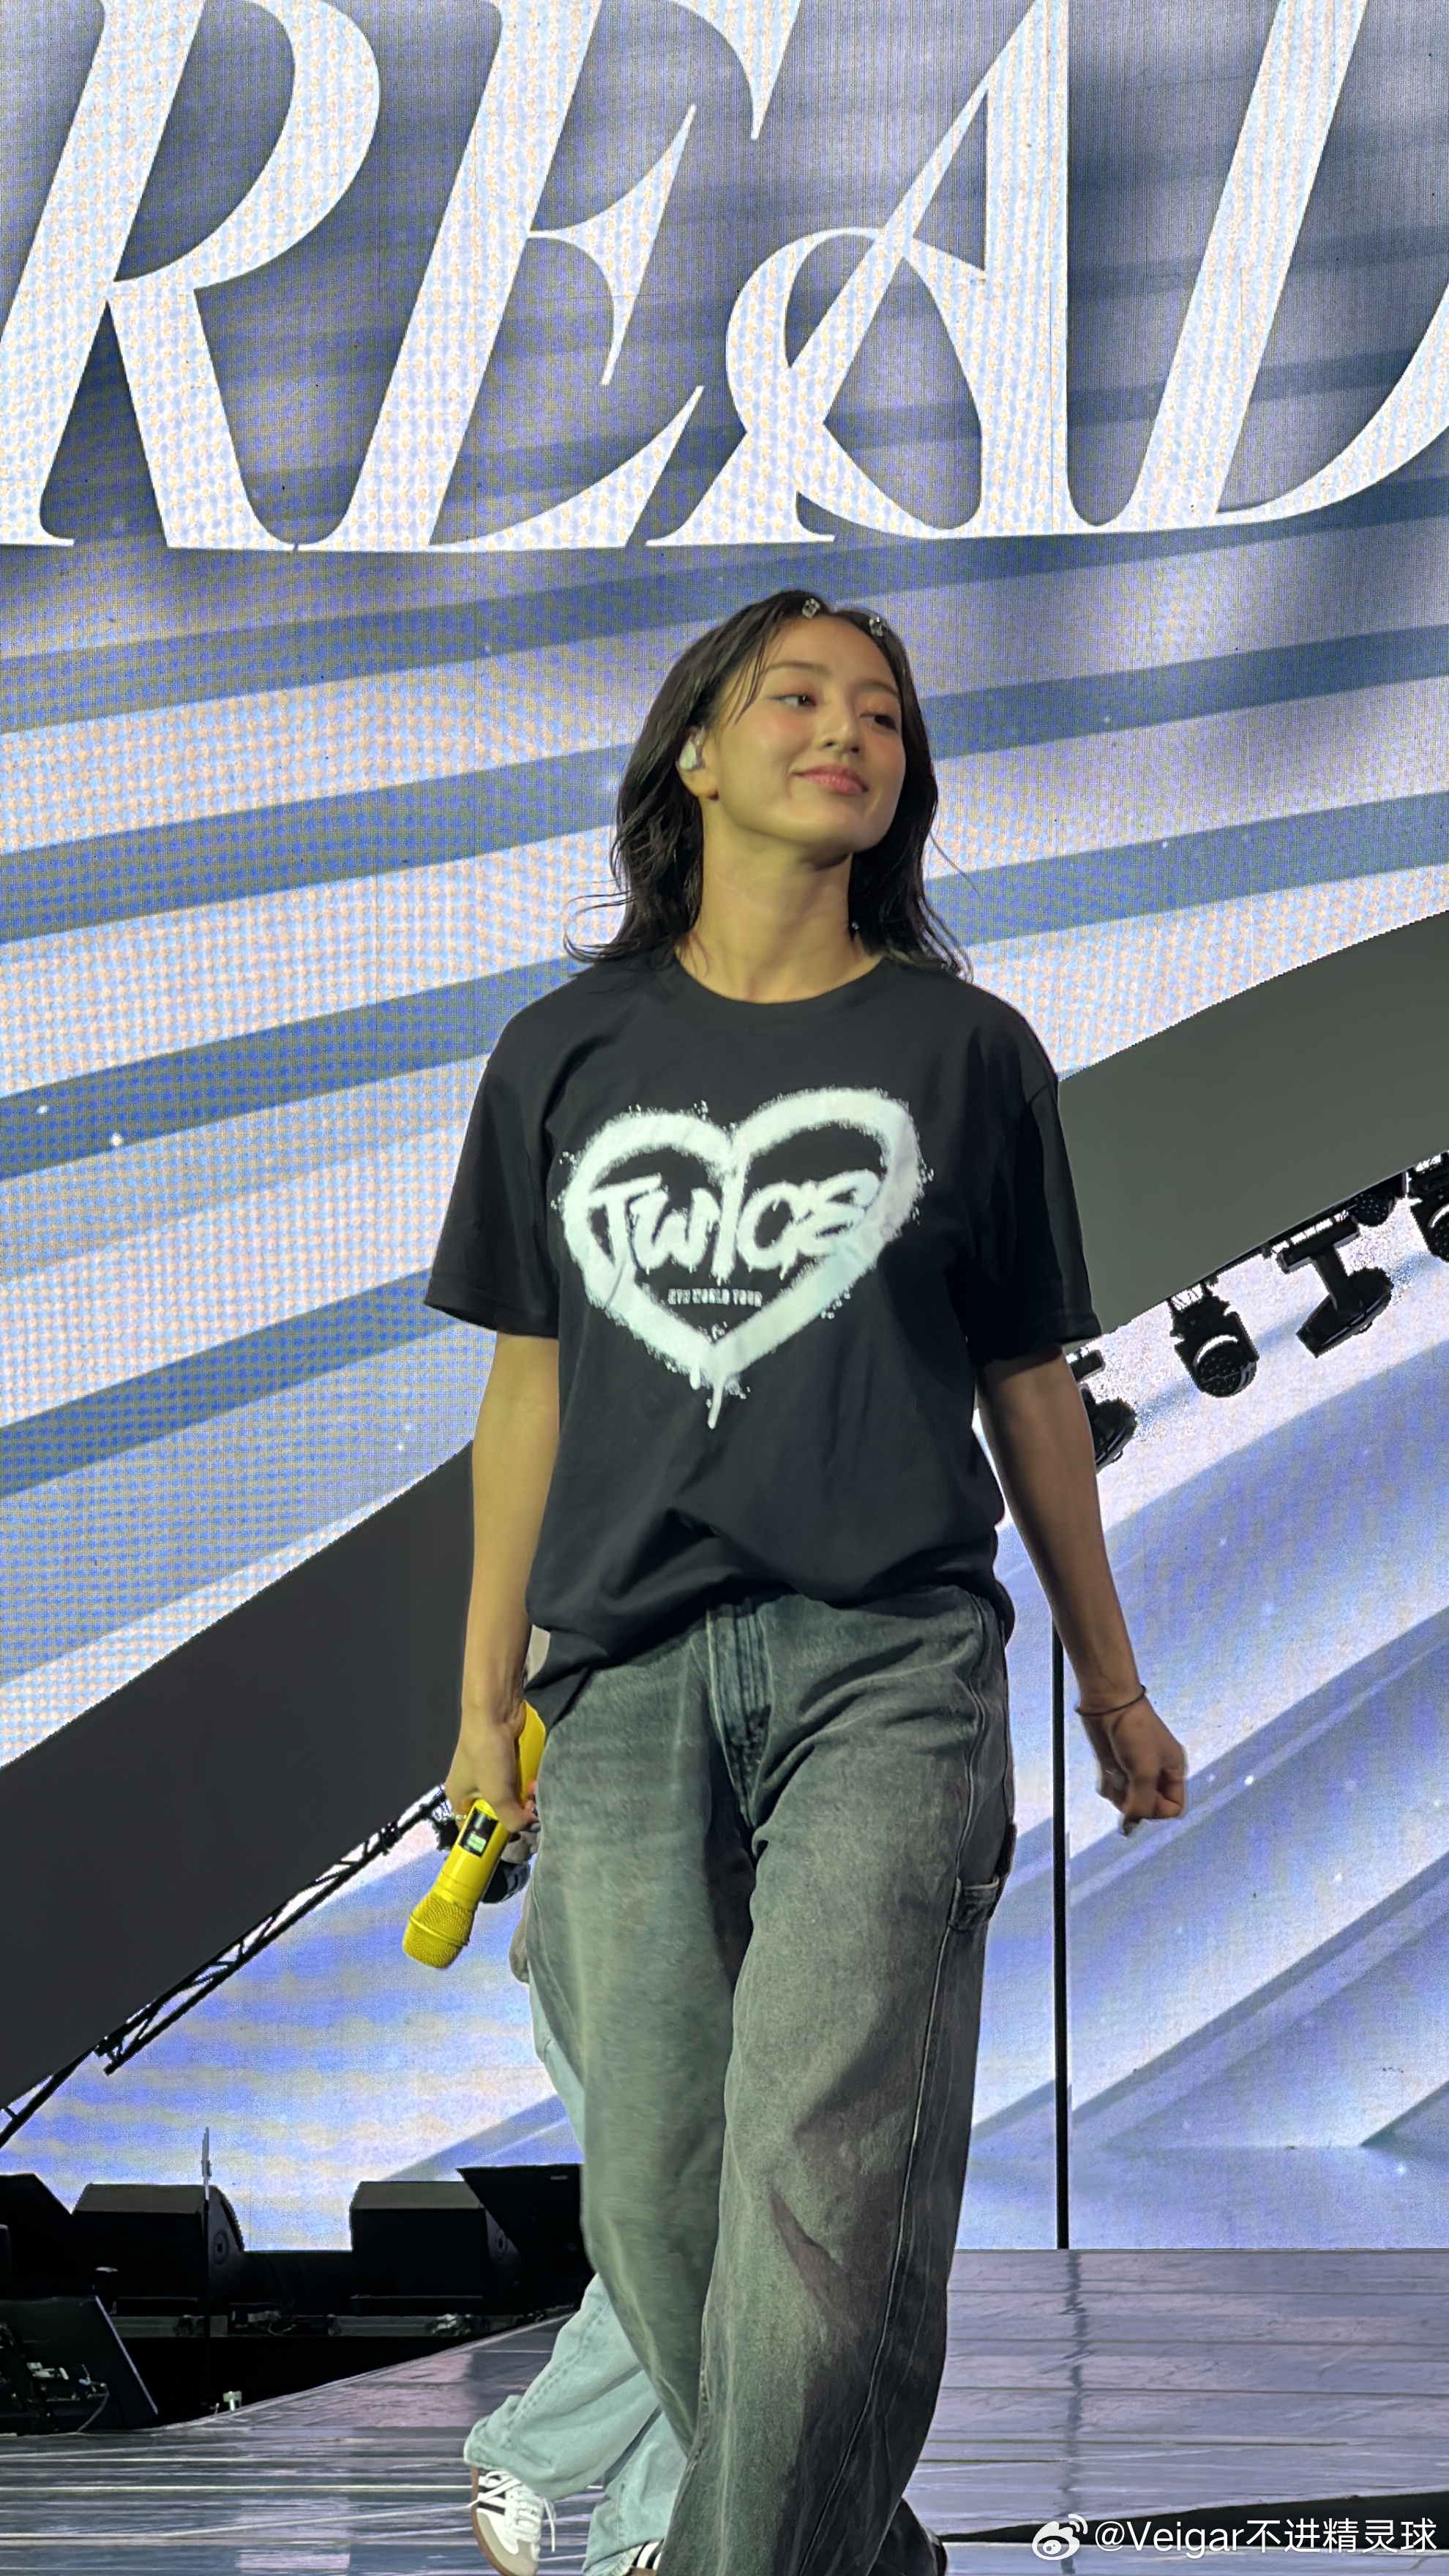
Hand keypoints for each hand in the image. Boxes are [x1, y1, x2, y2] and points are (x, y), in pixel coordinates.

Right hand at [445, 1698, 533, 1831]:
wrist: (496, 1709)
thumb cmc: (486, 1752)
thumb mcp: (496, 1793)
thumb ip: (511, 1818)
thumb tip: (528, 1825)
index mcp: (459, 1797)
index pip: (472, 1827)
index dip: (491, 1835)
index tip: (512, 1839)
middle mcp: (473, 1786)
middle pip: (498, 1812)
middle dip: (515, 1812)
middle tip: (528, 1809)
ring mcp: (491, 1772)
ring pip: (512, 1795)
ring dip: (525, 1795)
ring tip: (534, 1789)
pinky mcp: (506, 1759)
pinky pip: (519, 1778)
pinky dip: (528, 1779)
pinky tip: (536, 1778)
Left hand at [1077, 1696, 1186, 1834]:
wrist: (1109, 1704)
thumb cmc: (1134, 1732)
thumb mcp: (1144, 1772)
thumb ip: (1142, 1804)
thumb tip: (1129, 1829)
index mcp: (1173, 1771)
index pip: (1173, 1807)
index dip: (1158, 1810)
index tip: (1144, 1797)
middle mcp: (1156, 1774)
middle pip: (1148, 1807)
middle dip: (1134, 1799)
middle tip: (1126, 1782)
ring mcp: (1135, 1771)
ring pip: (1128, 1801)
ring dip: (1119, 1792)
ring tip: (1116, 1771)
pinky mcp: (1116, 1767)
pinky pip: (1114, 1790)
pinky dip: (1109, 1784)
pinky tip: (1107, 1768)